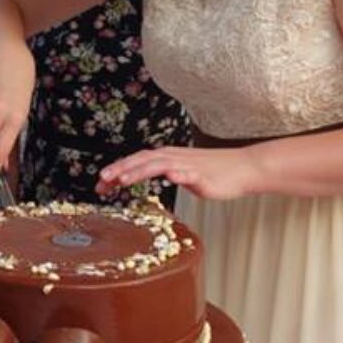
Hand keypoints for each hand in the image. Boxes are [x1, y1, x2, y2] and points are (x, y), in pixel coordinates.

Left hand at [96, 145, 259, 200]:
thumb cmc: (213, 172)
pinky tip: (170, 176)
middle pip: (142, 160)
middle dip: (119, 169)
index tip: (100, 184)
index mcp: (166, 158)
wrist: (242, 168)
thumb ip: (165, 172)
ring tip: (123, 180)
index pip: (136, 162)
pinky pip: (189, 174)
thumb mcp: (182, 172)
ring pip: (160, 164)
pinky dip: (178, 174)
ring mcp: (188, 165)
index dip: (116, 170)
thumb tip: (148, 174)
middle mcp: (173, 158)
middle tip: (101, 181)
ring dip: (140, 171)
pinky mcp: (203, 175)